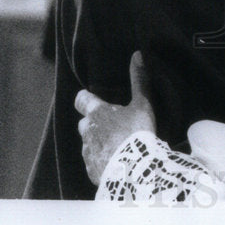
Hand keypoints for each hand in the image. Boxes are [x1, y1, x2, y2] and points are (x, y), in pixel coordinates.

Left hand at [75, 51, 156, 184]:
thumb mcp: (142, 104)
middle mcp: (87, 130)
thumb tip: (137, 54)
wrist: (134, 170)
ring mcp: (87, 152)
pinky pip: (93, 162)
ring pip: (88, 143)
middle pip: (85, 122)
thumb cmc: (136, 132)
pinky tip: (115, 162)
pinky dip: (101, 160)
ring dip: (98, 142)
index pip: (81, 100)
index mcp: (97, 113)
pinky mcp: (91, 170)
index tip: (87, 97)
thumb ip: (139, 80)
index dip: (84, 98)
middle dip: (94, 123)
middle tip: (111, 124)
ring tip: (116, 146)